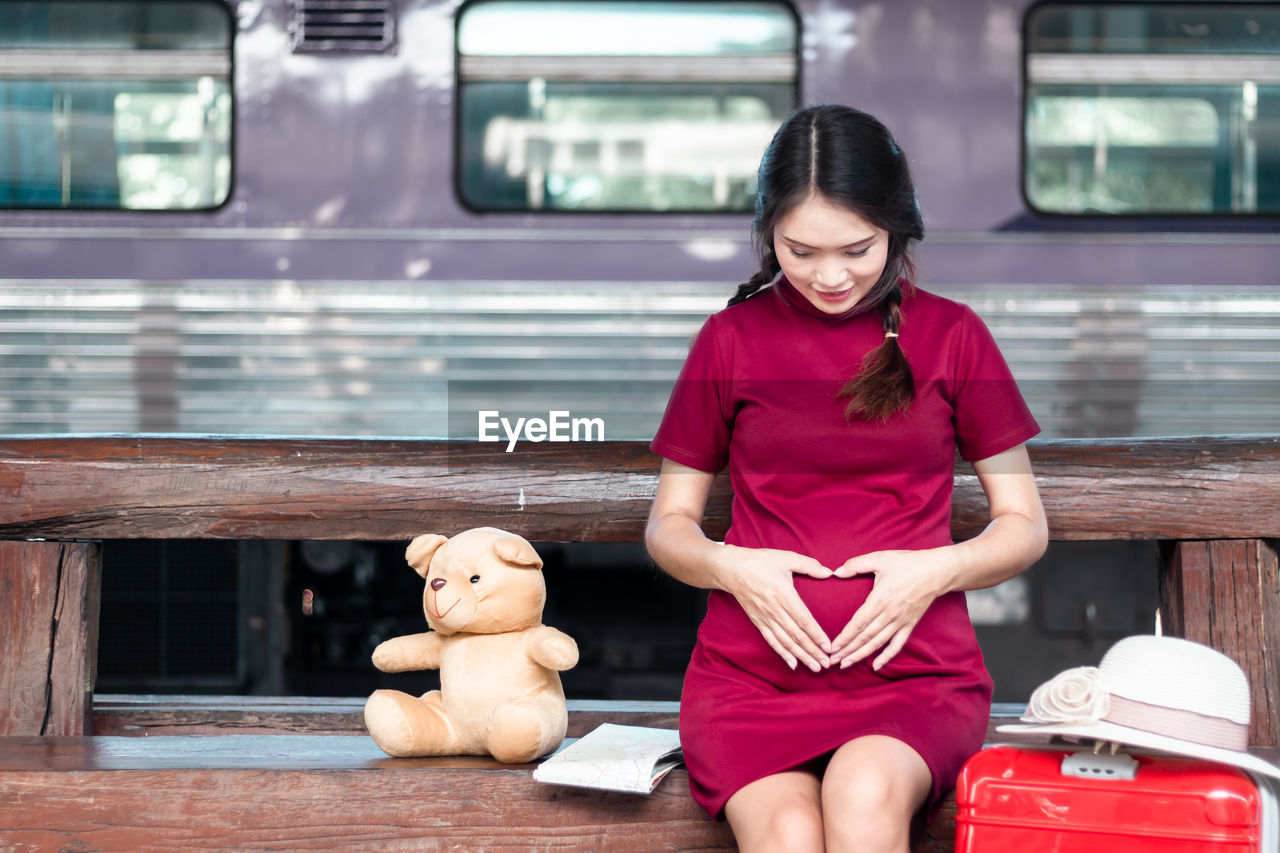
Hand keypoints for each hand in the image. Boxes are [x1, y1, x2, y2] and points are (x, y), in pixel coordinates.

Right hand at [720, 545, 834, 671]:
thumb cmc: (760, 561)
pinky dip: (783, 653)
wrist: (732, 569)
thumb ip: (809, 565)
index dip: (816, 634)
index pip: (803, 619)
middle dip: (812, 651)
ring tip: (815, 667)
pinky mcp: (758, 622)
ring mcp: (765, 618)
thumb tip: (829, 573)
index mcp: (783, 594)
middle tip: (827, 663)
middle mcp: (774, 610)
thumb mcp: (786, 557)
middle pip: (796, 635)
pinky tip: (793, 664)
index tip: (828, 646)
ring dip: (801, 656)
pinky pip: (772, 641)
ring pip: (786, 641)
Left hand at [828, 549, 949, 670]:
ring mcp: (901, 621)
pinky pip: (897, 644)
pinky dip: (887, 656)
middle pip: (865, 637)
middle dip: (848, 650)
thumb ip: (856, 564)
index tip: (832, 648)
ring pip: (878, 643)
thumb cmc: (907, 563)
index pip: (858, 623)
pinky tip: (876, 666)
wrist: (936, 571)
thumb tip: (836, 572)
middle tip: (832, 661)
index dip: (844, 637)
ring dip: (861, 655)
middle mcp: (890, 614)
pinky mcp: (910, 624)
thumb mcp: (879, 558)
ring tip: (846, 664)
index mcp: (880, 599)